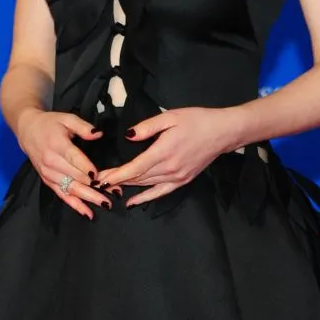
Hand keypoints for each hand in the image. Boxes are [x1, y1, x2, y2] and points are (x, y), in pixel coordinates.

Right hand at [16, 110, 109, 218]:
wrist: (27, 130)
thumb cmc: (50, 124)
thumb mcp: (67, 118)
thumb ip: (83, 127)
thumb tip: (98, 134)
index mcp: (57, 145)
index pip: (75, 159)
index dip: (89, 169)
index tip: (101, 177)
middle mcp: (51, 162)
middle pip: (75, 177)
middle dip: (96, 187)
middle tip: (114, 192)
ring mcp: (48, 173)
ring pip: (70, 189)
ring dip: (88, 198)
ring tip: (105, 204)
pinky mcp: (47, 181)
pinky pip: (62, 195)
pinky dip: (75, 205)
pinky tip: (88, 213)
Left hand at [96, 108, 241, 205]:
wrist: (223, 132)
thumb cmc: (197, 121)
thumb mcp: (170, 117)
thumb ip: (147, 127)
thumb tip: (129, 136)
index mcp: (164, 152)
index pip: (134, 168)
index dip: (116, 174)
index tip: (101, 178)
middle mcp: (169, 169)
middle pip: (137, 178)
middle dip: (116, 180)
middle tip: (97, 182)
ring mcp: (177, 177)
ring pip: (146, 185)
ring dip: (127, 187)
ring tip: (109, 187)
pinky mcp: (182, 181)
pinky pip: (160, 192)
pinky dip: (145, 198)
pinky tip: (132, 202)